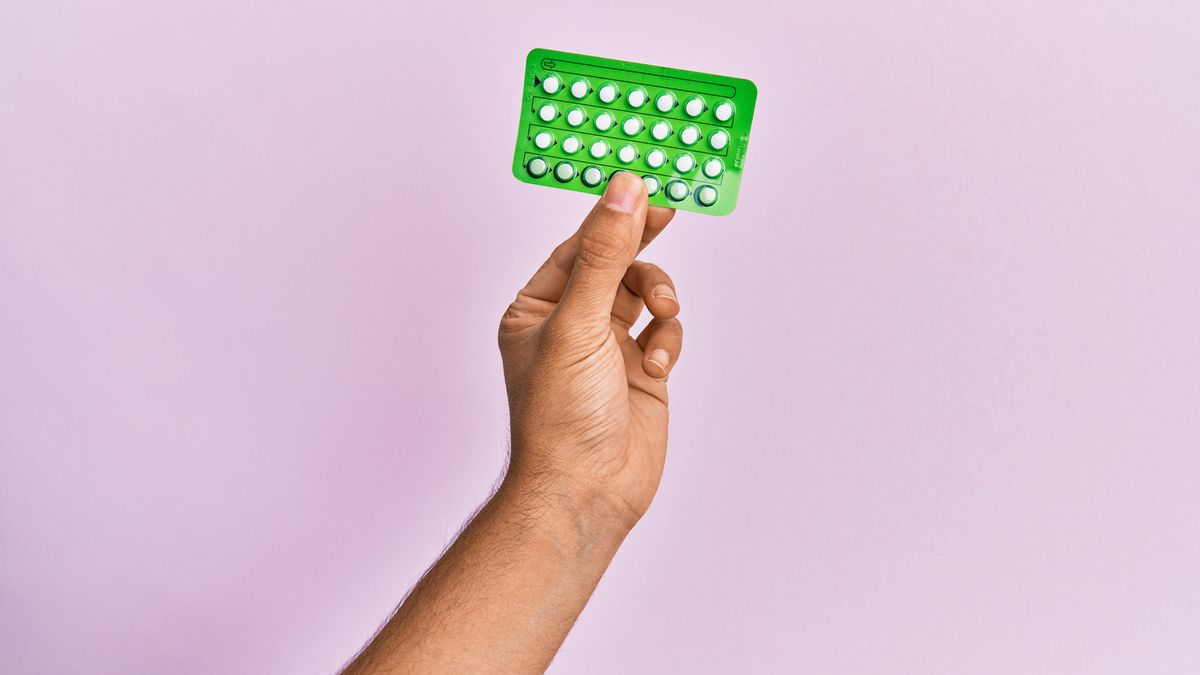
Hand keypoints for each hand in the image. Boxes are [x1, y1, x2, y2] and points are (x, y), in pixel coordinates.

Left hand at [498, 172, 682, 528]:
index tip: (646, 185)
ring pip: (646, 294)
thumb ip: (604, 253)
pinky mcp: (640, 371)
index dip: (612, 215)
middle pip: (616, 263)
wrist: (586, 491)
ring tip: (663, 315)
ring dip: (660, 298)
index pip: (578, 245)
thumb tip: (623, 192)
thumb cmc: (561, 418)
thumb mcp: (580, 322)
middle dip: (642, 248)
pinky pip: (664, 331)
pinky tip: (658, 363)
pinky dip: (668, 339)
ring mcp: (607, 348)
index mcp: (536, 308)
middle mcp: (570, 324)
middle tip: (672, 212)